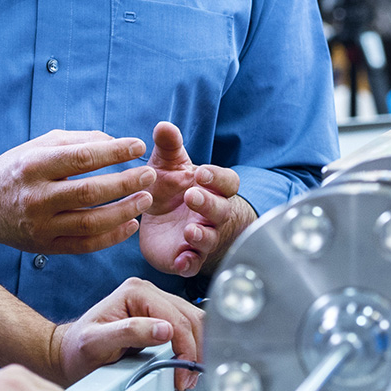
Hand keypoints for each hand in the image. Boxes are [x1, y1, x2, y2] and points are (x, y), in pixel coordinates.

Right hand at [0, 130, 157, 253]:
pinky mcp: (45, 247)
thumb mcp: (40, 146)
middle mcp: (36, 197)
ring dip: (124, 211)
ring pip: (91, 223)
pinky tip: (131, 224)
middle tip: (150, 174)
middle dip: (125, 183)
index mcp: (34, 165)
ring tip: (146, 198)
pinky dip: (112, 237)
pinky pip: (85, 246)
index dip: (114, 152)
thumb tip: (117, 142)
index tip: (138, 146)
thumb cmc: (18, 169)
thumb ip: (79, 141)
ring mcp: (40, 226)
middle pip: (90, 192)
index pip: (81, 158)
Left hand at [50, 277, 205, 390]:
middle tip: (188, 378)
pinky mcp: (158, 315)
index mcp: (135, 292)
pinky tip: (185, 363)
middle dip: (195, 350)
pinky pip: (184, 326)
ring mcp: (154, 302)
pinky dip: (190, 345)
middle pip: (189, 316)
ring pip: (192, 320)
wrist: (68, 353)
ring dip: (196, 348)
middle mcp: (147, 291)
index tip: (181, 374)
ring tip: (188, 374)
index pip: (175, 317)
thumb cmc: (77, 349)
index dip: (185, 348)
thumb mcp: (96, 342)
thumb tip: (165, 330)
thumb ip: (129, 333)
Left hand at [137, 121, 254, 276]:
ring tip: (189, 231)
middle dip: (208, 203)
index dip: (216, 178)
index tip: (200, 173)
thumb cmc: (173, 190)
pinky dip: (189, 264)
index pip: (227, 182)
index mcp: (213, 188)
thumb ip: (169, 146)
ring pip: (210, 239)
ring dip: (202, 236)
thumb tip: (163, 125)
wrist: (163, 224)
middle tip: (191, 196)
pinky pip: (193, 264)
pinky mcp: (188, 258)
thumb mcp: (169, 166)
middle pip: (221, 210)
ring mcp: (203, 237)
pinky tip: (180, 261)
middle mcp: (213, 214)